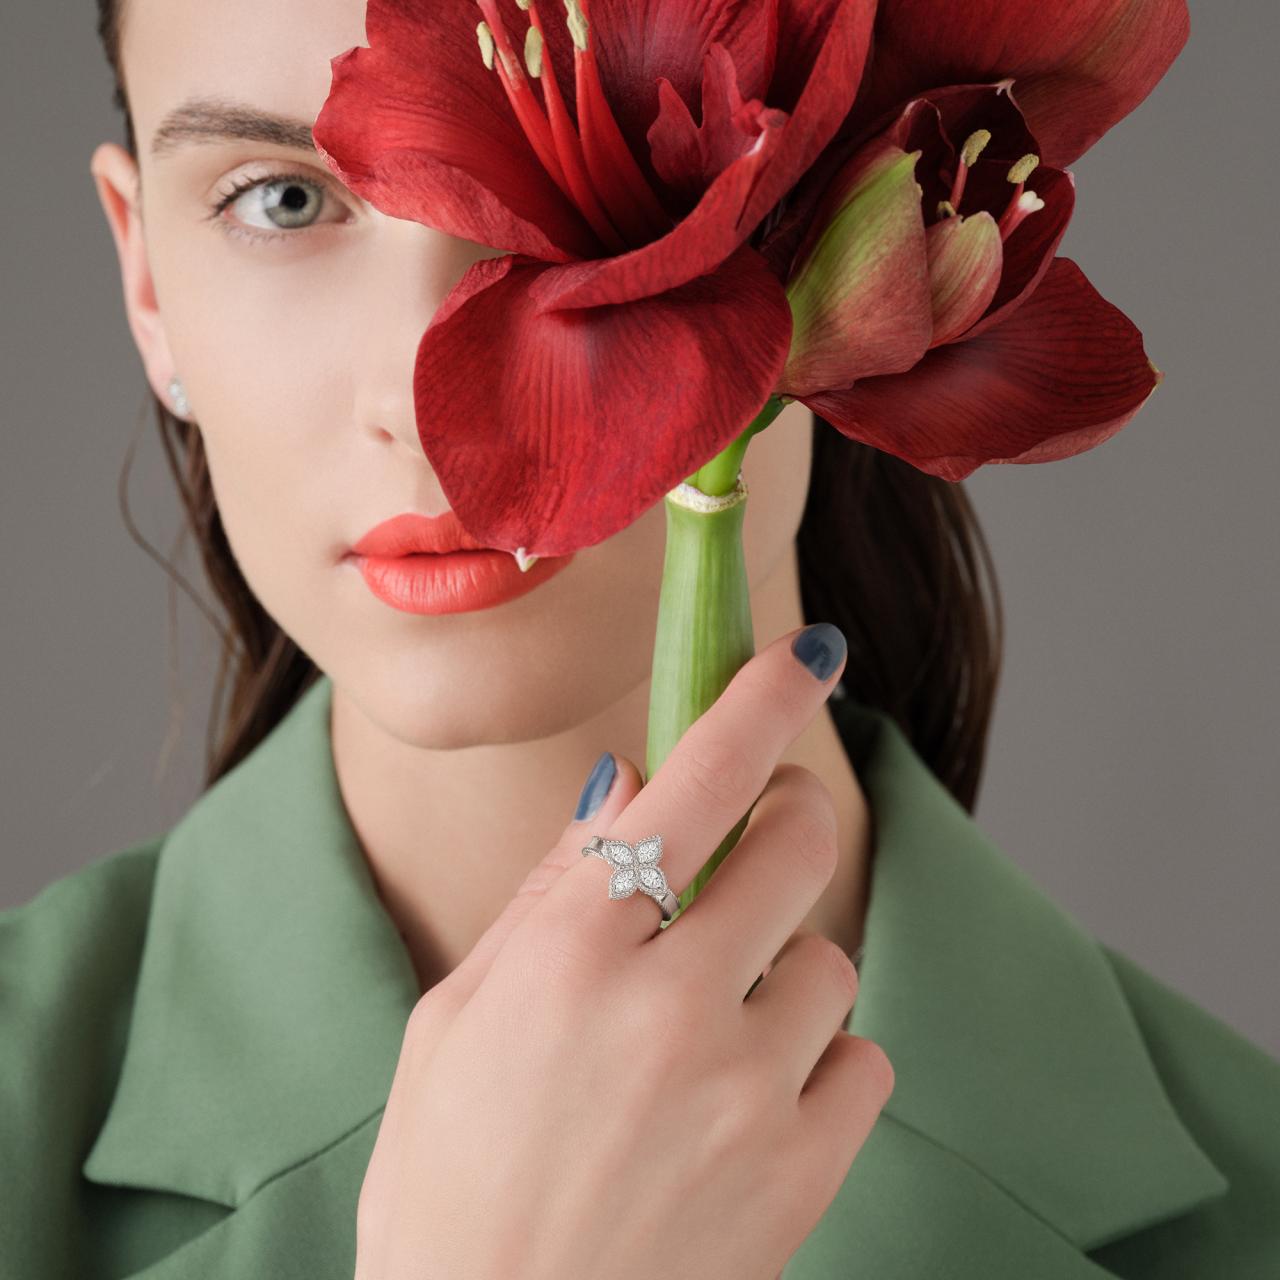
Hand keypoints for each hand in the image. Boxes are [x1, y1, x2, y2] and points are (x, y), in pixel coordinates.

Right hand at [354, 624, 894, 1279]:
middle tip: (747, 859)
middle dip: (780, 830)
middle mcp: (669, 1005)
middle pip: (794, 845)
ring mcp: (745, 1092)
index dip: (761, 701)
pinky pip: (861, 1059)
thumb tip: (623, 778)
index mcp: (571, 951)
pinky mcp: (801, 1174)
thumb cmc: (451, 1182)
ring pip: (830, 958)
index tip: (811, 656)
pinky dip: (817, 1067)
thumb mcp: (459, 1018)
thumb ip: (550, 887)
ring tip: (715, 1040)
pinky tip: (750, 1110)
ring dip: (783, 973)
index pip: (696, 781)